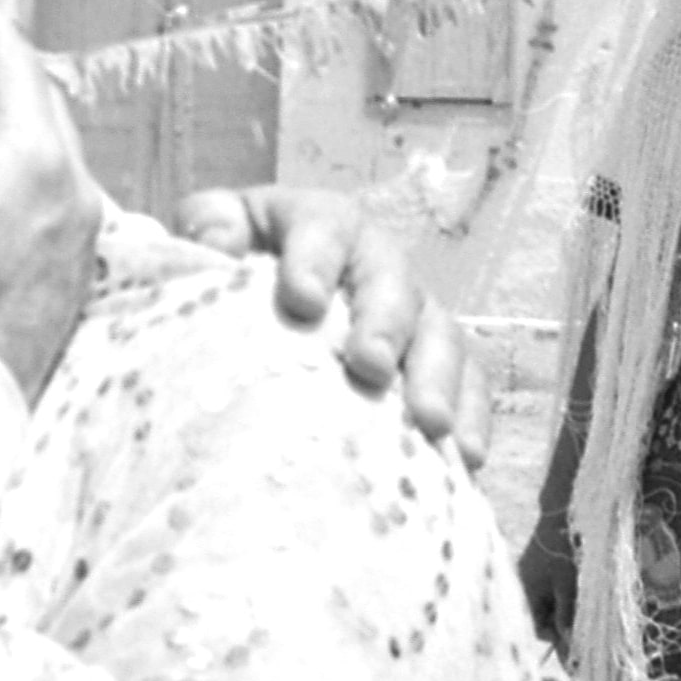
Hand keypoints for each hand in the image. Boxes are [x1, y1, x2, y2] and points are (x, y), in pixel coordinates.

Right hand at [0, 13, 101, 404]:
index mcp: (37, 156)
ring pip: (50, 141)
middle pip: (40, 98)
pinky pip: (54, 183)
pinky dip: (25, 156)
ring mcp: (80, 226)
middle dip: (4, 60)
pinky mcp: (73, 261)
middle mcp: (75, 184)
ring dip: (16, 109)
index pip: (15, 62)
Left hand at [174, 184, 490, 468]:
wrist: (250, 318)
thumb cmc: (229, 279)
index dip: (316, 259)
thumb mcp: (211, 239)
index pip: (323, 227)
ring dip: (437, 376)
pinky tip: (466, 457)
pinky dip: (473, 416)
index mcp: (317, 224)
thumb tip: (220, 239)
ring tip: (429, 422)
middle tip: (367, 365)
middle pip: (391, 280)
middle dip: (383, 321)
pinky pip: (469, 383)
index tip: (302, 300)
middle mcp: (374, 262)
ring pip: (439, 332)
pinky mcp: (435, 363)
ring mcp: (413, 313)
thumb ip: (207, 229)